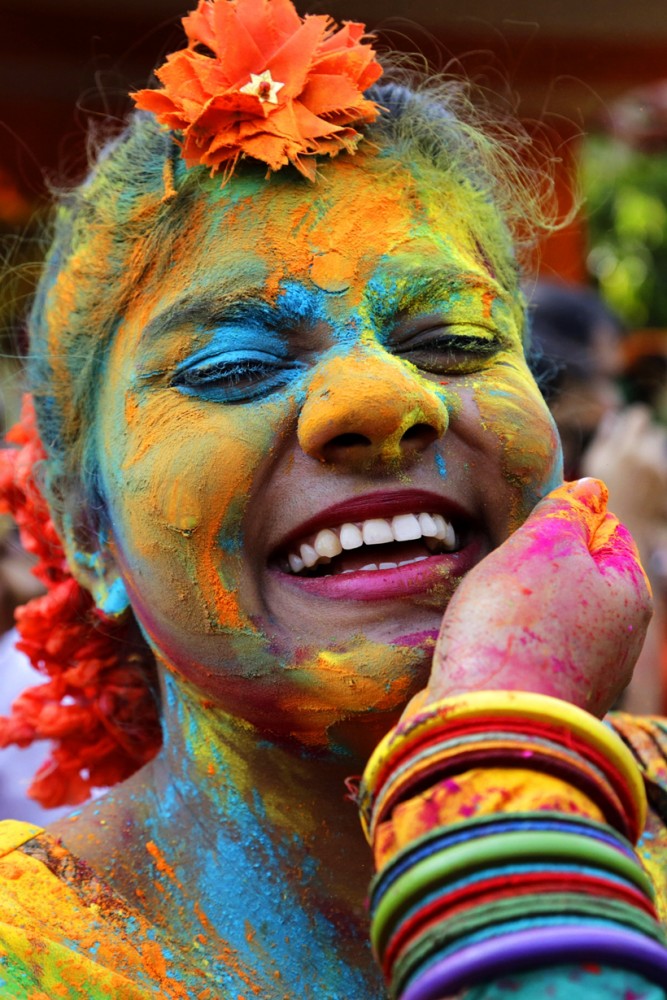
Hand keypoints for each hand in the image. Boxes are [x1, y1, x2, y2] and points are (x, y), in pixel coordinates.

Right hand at [406, 479, 651, 718]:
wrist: (486, 726)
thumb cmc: (516, 627)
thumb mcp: (541, 545)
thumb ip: (566, 511)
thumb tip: (591, 487)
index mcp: (629, 591)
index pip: (606, 527)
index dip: (561, 520)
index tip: (525, 536)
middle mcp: (620, 637)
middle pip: (575, 572)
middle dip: (535, 565)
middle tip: (503, 577)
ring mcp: (587, 673)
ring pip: (548, 613)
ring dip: (515, 606)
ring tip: (489, 617)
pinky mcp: (549, 699)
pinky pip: (529, 651)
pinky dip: (506, 643)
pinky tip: (485, 649)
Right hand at [583, 404, 666, 549]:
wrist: (622, 528)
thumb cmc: (603, 495)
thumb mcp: (595, 465)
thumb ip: (604, 438)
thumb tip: (613, 415)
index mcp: (621, 448)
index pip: (638, 415)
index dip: (635, 421)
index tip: (631, 430)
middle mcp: (642, 456)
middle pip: (654, 431)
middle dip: (646, 439)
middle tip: (636, 454)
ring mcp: (658, 470)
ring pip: (662, 447)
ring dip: (654, 453)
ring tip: (642, 470)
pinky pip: (665, 464)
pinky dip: (658, 470)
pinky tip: (649, 483)